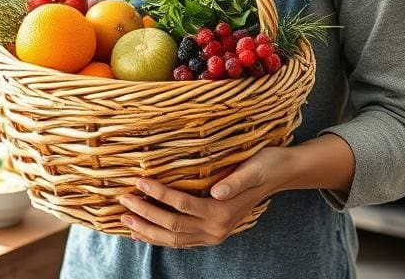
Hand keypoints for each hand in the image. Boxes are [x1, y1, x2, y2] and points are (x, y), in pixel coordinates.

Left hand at [118, 147, 284, 247]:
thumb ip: (236, 181)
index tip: (139, 181)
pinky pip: (181, 240)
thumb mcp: (255, 168)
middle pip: (174, 226)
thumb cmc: (266, 164)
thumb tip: (217, 191)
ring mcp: (214, 234)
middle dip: (146, 215)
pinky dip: (160, 236)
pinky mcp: (211, 232)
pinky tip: (143, 230)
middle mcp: (217, 228)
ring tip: (126, 219)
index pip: (183, 204)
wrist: (281, 174)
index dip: (159, 194)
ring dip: (148, 230)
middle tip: (123, 201)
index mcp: (224, 211)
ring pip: (175, 239)